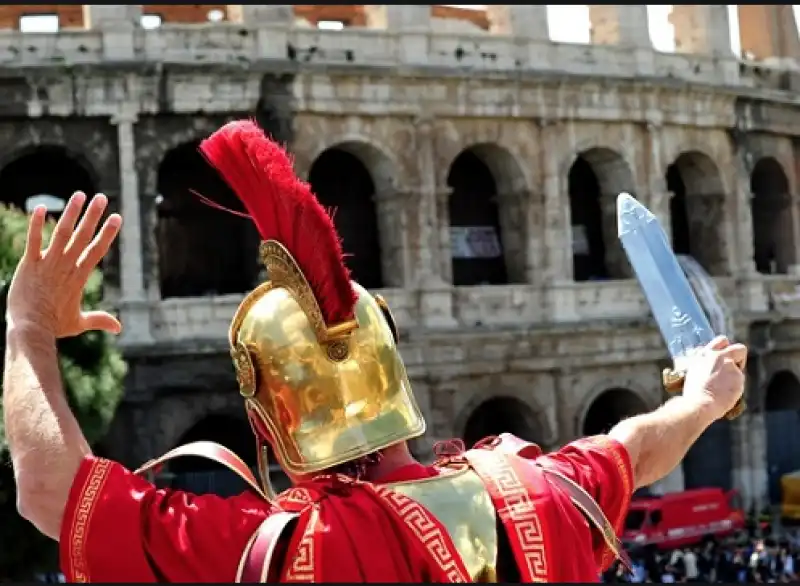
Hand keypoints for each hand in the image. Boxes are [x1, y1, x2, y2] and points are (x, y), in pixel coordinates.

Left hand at [6, 191, 122, 337]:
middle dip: (93, 216)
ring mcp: (48, 263)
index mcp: (80, 277)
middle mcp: (67, 266)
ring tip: (79, 195)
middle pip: (83, 236)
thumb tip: (119, 328)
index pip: (98, 250)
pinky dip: (36, 224)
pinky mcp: (30, 264)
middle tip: (102, 198)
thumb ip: (99, 320)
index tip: (117, 217)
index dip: (108, 233)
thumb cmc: (54, 326)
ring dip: (71, 213)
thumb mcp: (79, 323)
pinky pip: (34, 240)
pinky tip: (39, 207)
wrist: (31, 329)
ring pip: (62, 233)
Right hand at [682, 336, 746, 420]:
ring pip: (740, 369)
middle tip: (734, 369)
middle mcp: (716, 355)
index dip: (727, 350)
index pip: (722, 341)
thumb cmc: (694, 394)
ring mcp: (728, 364)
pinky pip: (740, 381)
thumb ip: (706, 366)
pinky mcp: (738, 375)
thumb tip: (714, 368)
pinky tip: (726, 394)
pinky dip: (736, 388)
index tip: (724, 360)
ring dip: (736, 376)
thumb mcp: (694, 374)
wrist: (699, 404)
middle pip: (739, 348)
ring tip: (723, 388)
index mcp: (703, 354)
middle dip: (740, 357)